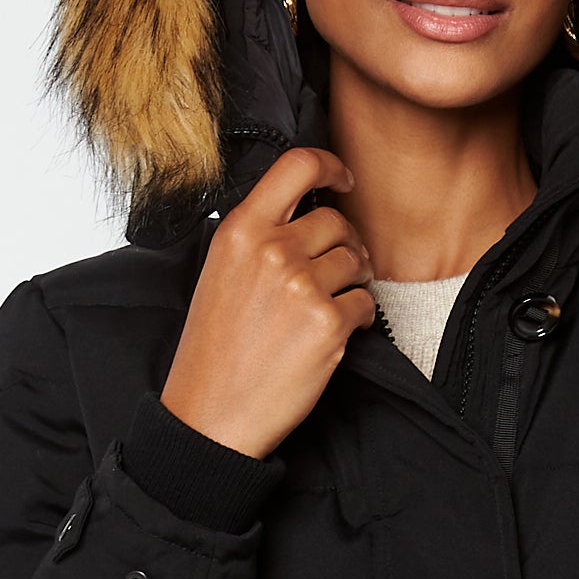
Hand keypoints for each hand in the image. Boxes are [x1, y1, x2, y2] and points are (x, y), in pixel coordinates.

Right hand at [160, 146, 375, 457]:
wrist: (212, 413)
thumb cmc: (214, 348)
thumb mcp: (220, 273)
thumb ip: (258, 237)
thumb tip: (303, 213)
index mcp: (241, 231)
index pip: (297, 165)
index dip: (330, 165)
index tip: (343, 180)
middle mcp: (272, 250)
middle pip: (336, 221)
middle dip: (346, 243)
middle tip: (340, 268)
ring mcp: (302, 286)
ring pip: (357, 260)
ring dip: (355, 279)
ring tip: (333, 303)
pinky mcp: (328, 324)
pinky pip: (366, 304)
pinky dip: (359, 317)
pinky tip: (336, 332)